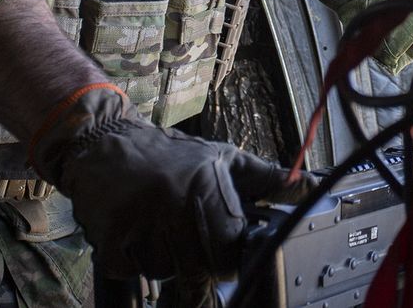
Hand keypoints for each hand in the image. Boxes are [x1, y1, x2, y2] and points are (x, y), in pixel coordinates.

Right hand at [32, 84, 298, 278]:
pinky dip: (133, 263)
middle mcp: (172, 202)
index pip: (230, 245)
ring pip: (164, 272)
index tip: (226, 255)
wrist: (103, 140)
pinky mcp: (109, 236)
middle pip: (199, 266)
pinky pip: (131, 271)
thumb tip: (309, 186)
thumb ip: (265, 178)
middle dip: (199, 266)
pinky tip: (134, 235)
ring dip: (164, 262)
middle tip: (189, 247)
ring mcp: (138, 220)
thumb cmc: (168, 154)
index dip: (230, 257)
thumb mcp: (220, 158)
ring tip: (158, 231)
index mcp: (204, 185)